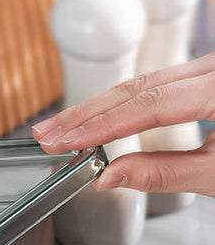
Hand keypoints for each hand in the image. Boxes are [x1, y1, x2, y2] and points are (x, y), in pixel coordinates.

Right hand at [32, 53, 214, 195]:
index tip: (68, 141)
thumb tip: (110, 176)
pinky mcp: (203, 75)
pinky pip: (157, 82)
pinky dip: (123, 101)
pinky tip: (97, 114)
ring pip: (142, 81)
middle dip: (87, 113)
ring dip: (97, 106)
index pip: (151, 103)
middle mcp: (213, 69)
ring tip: (60, 128)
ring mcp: (208, 68)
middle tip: (47, 134)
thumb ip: (165, 173)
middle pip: (138, 86)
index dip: (104, 124)